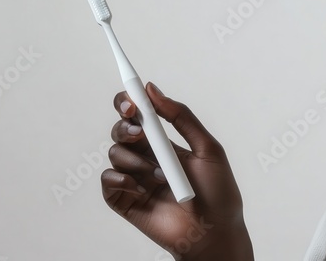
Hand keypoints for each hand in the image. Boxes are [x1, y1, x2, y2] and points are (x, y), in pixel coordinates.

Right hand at [101, 82, 253, 260]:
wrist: (214, 234)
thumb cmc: (218, 193)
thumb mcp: (208, 148)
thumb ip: (181, 117)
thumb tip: (152, 89)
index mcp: (162, 142)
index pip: (138, 114)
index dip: (129, 102)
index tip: (132, 100)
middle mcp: (145, 157)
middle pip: (120, 129)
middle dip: (124, 126)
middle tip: (138, 132)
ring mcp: (133, 178)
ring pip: (115, 153)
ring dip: (135, 160)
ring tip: (160, 177)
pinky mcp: (123, 199)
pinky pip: (107, 180)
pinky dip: (119, 179)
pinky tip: (139, 189)